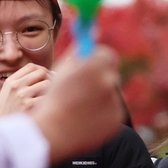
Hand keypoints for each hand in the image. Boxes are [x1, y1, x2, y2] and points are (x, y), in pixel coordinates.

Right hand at [0, 64, 51, 118]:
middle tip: (52, 88)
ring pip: (47, 84)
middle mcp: (16, 86)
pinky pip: (47, 98)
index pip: (31, 66)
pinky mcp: (28, 106)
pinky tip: (46, 108)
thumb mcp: (9, 94)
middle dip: (50, 78)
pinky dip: (49, 102)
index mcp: (11, 81)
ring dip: (51, 91)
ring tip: (49, 99)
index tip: (46, 78)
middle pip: (41, 72)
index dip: (42, 70)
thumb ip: (22, 83)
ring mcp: (22, 95)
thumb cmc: (8, 113)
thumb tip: (45, 74)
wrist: (1, 130)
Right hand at [30, 48, 123, 165]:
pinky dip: (102, 114)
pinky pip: (111, 111)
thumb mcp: (61, 71)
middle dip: (99, 79)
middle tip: (82, 90)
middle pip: (110, 74)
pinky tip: (85, 120)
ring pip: (110, 94)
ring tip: (79, 108)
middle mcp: (108, 82)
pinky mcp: (116, 120)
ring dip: (99, 97)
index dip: (97, 60)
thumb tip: (94, 33)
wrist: (51, 133)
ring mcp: (114, 103)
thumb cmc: (52, 101)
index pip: (106, 55)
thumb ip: (80, 52)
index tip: (90, 66)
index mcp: (93, 67)